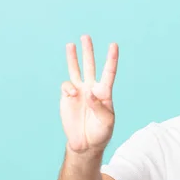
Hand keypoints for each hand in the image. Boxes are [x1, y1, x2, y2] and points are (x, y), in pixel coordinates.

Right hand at [60, 35, 118, 153]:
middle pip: (90, 66)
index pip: (109, 72)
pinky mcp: (67, 98)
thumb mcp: (106, 122)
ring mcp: (79, 92)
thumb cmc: (100, 133)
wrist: (85, 143)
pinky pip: (66, 86)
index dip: (111, 59)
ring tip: (71, 45)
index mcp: (105, 93)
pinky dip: (68, 87)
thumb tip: (89, 93)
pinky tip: (72, 95)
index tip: (114, 45)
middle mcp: (92, 89)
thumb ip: (99, 107)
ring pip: (76, 71)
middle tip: (86, 36)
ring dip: (73, 58)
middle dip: (88, 51)